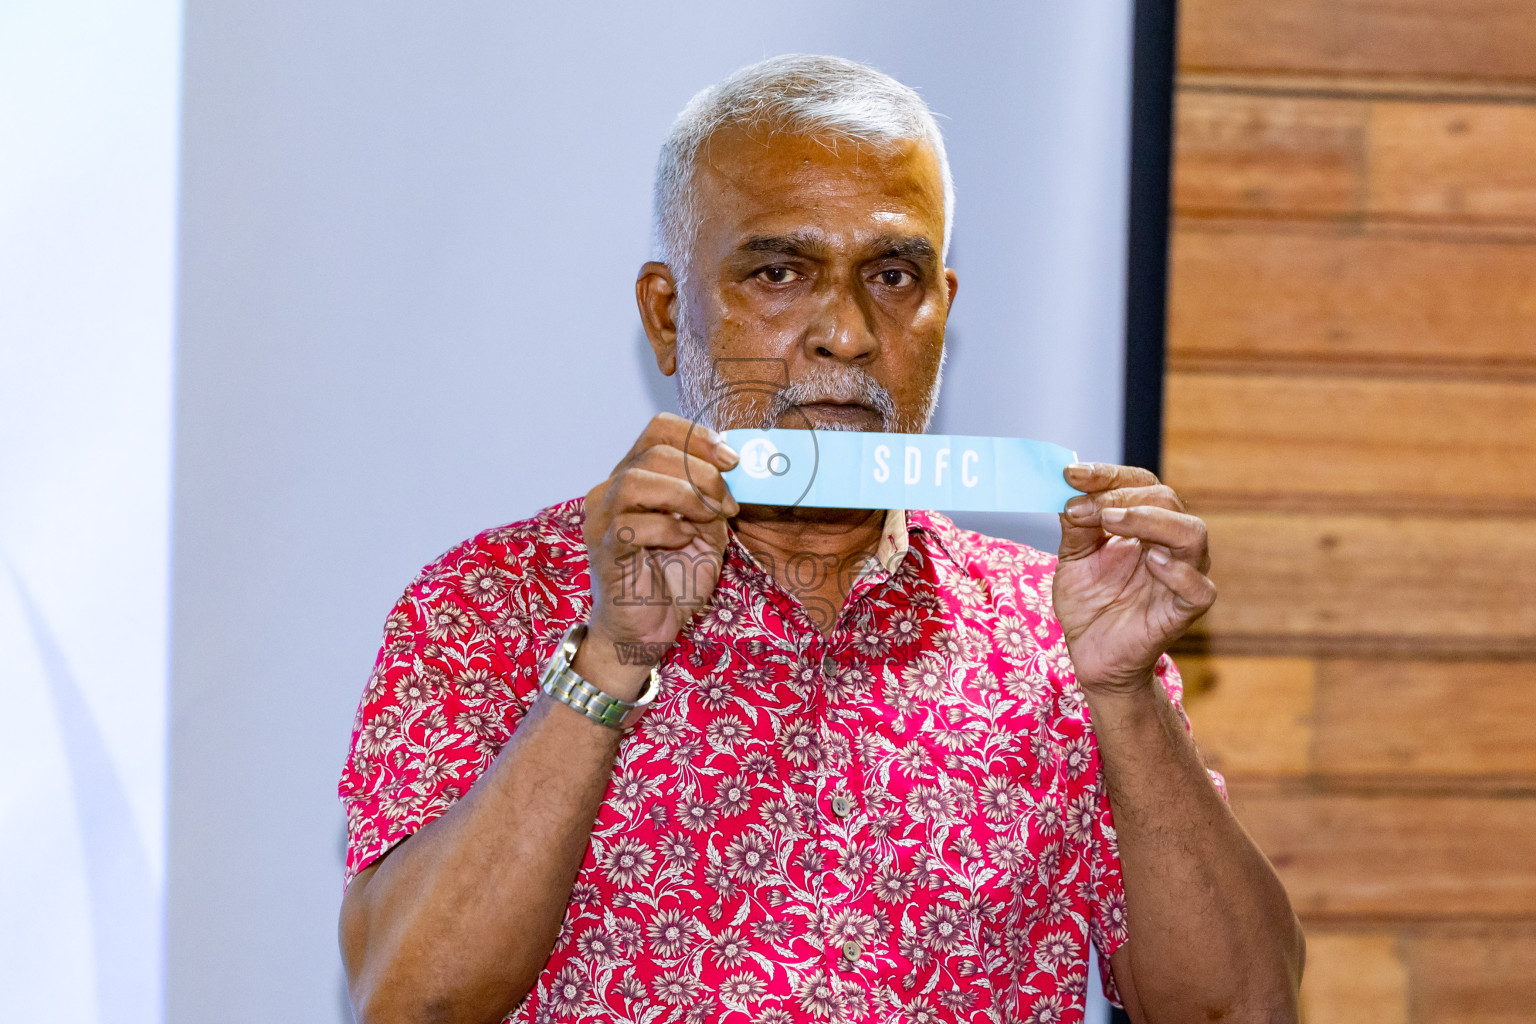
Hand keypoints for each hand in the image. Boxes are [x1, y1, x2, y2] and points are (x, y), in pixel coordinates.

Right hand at [578, 413, 738, 696]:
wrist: (647, 632)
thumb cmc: (673, 581)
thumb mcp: (707, 531)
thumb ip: (714, 499)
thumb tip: (736, 471)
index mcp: (636, 477)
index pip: (659, 429)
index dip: (698, 437)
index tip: (732, 460)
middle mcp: (612, 490)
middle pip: (654, 451)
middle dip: (703, 472)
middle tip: (727, 503)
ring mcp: (603, 519)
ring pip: (637, 480)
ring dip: (685, 495)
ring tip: (707, 520)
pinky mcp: (605, 549)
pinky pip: (632, 524)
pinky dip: (668, 528)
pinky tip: (684, 541)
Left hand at [1052, 463, 1215, 696]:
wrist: (1090, 654)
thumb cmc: (1089, 602)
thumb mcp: (1072, 557)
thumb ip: (1075, 525)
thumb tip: (1070, 490)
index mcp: (1144, 524)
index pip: (1140, 483)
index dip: (1107, 474)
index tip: (1071, 474)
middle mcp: (1168, 543)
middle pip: (1166, 500)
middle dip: (1121, 497)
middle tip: (1085, 508)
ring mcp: (1181, 576)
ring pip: (1192, 534)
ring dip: (1151, 520)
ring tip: (1112, 522)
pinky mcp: (1184, 611)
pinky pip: (1200, 589)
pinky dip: (1179, 572)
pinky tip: (1151, 561)